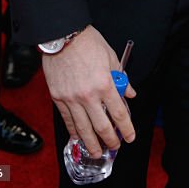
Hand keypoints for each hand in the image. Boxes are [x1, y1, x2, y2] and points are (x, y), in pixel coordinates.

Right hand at [42, 26, 135, 157]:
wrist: (63, 35)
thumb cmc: (88, 43)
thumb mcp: (111, 57)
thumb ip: (121, 77)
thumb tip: (129, 92)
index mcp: (105, 84)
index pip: (119, 113)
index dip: (126, 129)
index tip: (130, 136)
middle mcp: (88, 95)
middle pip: (102, 126)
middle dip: (110, 141)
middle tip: (115, 147)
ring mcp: (71, 99)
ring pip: (83, 129)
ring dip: (92, 144)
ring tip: (97, 152)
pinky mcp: (58, 98)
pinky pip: (67, 120)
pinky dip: (74, 132)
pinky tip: (78, 138)